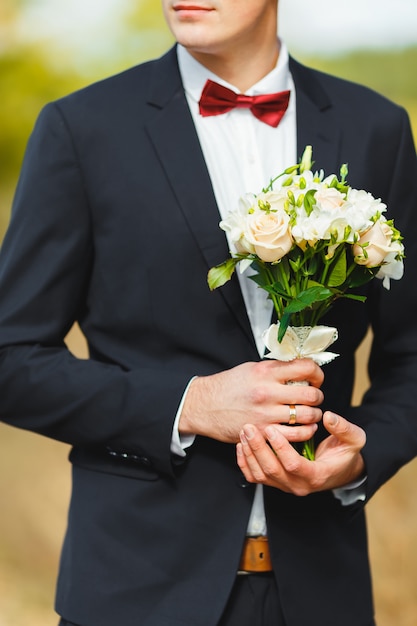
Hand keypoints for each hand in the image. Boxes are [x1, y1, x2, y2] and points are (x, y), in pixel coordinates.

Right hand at [179, 359, 323, 442]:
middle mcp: (267, 391)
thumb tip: (301, 369)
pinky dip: (306, 432)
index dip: (318, 373)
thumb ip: (276, 369)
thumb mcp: (251, 368)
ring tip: (310, 414)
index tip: (316, 378)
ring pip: (308, 416)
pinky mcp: (262, 432)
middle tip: (314, 397)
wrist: (204, 405)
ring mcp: (265, 414)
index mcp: (265, 371)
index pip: (306, 368)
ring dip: (314, 415)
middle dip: (318, 396)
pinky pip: (296, 435)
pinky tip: (304, 428)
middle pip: (311, 394)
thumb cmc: (228, 386)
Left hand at [236, 411, 365, 495]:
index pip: (293, 465)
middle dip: (258, 448)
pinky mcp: (277, 482)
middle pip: (272, 470)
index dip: (281, 447)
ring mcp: (286, 485)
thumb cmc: (345, 454)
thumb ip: (344, 428)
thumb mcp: (353, 440)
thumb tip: (328, 417)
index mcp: (316, 475)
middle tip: (249, 428)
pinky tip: (242, 446)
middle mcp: (298, 485)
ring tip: (244, 432)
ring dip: (250, 453)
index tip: (272, 429)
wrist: (341, 471)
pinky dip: (245, 463)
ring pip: (261, 475)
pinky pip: (256, 477)